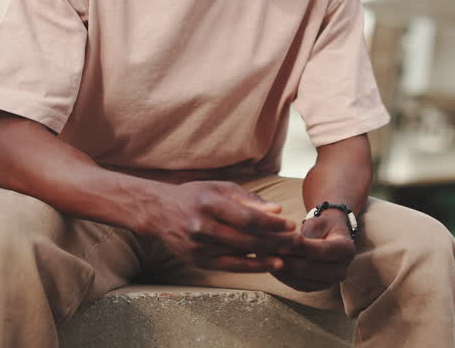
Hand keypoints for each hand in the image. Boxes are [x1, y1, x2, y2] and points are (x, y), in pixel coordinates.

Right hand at [149, 181, 298, 272]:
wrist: (159, 211)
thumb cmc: (195, 196)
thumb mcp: (220, 188)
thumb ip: (249, 200)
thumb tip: (277, 211)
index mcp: (209, 204)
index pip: (247, 218)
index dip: (272, 224)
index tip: (290, 225)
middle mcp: (202, 227)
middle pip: (246, 239)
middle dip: (274, 242)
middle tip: (294, 242)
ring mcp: (198, 247)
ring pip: (239, 254)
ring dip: (266, 256)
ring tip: (286, 255)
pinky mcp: (196, 261)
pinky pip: (229, 266)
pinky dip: (251, 266)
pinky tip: (268, 264)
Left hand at [272, 212, 357, 292]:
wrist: (327, 237)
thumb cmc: (321, 225)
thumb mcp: (317, 222)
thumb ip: (305, 234)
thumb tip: (284, 244)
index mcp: (347, 249)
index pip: (323, 250)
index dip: (302, 248)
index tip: (282, 243)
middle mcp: (342, 270)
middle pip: (311, 269)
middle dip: (287, 260)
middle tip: (266, 253)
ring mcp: (328, 283)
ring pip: (300, 279)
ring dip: (280, 268)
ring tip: (262, 257)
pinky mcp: (314, 288)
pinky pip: (295, 284)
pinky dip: (281, 274)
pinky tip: (268, 264)